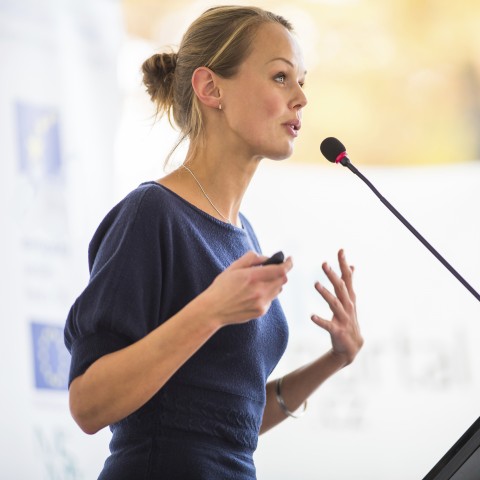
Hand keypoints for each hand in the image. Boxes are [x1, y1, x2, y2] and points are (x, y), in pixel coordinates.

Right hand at [204, 251, 292, 326]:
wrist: (213, 310)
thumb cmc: (221, 287)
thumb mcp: (233, 267)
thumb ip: (251, 259)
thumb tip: (266, 258)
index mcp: (253, 277)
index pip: (281, 270)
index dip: (289, 263)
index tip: (290, 259)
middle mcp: (260, 291)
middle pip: (282, 279)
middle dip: (280, 272)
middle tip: (272, 269)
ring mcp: (261, 303)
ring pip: (278, 289)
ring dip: (274, 283)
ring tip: (260, 282)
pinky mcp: (261, 311)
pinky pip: (271, 299)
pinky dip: (267, 293)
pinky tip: (254, 293)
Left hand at [311, 249, 362, 364]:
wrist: (352, 346)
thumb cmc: (349, 319)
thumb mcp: (350, 300)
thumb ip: (349, 283)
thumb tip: (352, 265)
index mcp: (349, 297)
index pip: (347, 278)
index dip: (343, 264)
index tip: (341, 250)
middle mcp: (348, 306)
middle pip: (341, 288)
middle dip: (333, 275)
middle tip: (324, 263)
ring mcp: (344, 318)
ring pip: (334, 304)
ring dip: (325, 294)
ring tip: (316, 284)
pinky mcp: (337, 331)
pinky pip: (328, 325)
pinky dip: (320, 320)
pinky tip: (311, 316)